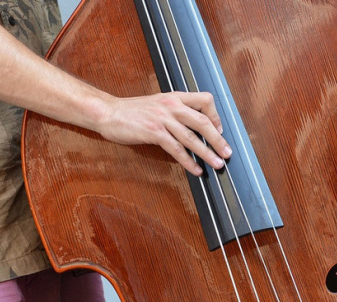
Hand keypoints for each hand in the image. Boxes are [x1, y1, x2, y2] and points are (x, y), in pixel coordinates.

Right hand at [96, 91, 231, 175]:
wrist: (109, 113)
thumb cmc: (132, 112)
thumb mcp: (157, 105)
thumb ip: (174, 111)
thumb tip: (191, 127)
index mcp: (174, 97)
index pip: (205, 99)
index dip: (215, 115)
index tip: (219, 130)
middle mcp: (171, 106)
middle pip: (202, 121)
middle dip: (218, 139)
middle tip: (228, 153)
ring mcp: (163, 119)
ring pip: (191, 138)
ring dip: (207, 153)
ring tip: (217, 164)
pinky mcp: (154, 132)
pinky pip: (176, 149)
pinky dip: (188, 161)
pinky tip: (196, 170)